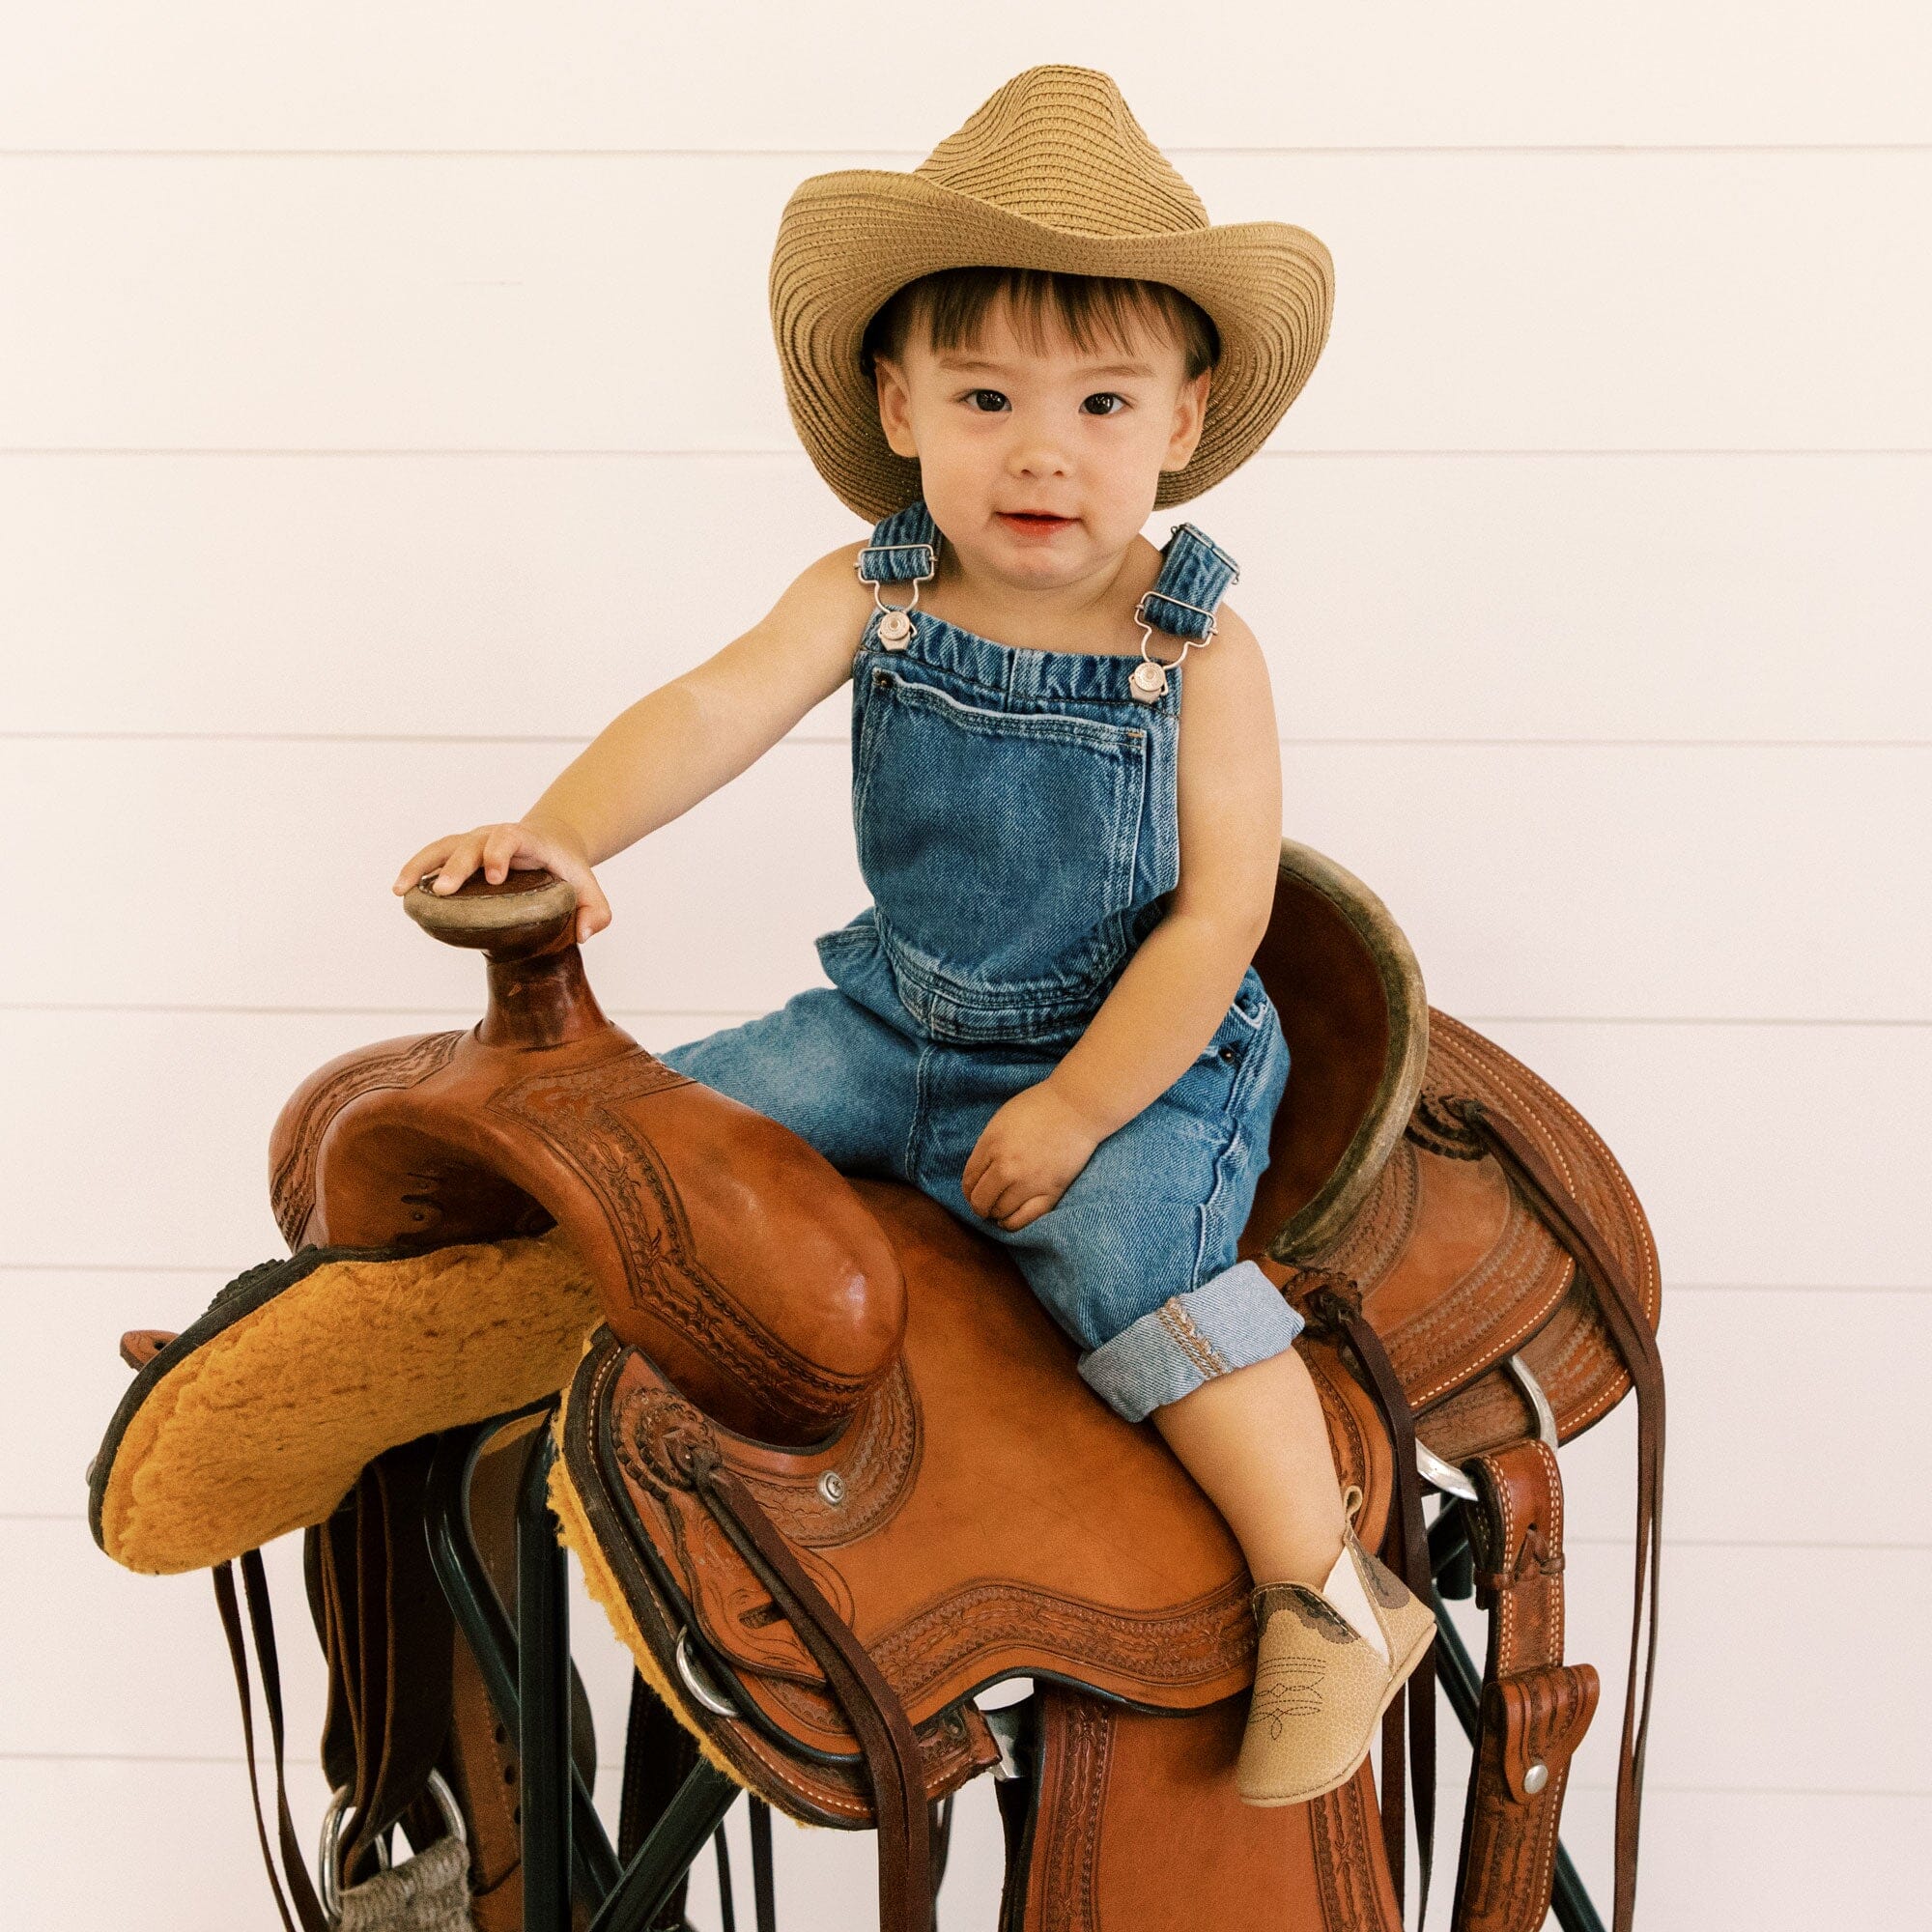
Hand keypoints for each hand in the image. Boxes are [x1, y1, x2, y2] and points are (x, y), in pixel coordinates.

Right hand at [390, 819, 612, 943]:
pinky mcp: (460, 852)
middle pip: (471, 844)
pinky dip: (416, 870)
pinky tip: (401, 891)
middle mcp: (495, 836)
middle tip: (443, 892)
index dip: (500, 853)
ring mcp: (474, 842)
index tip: (495, 876)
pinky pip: (434, 856)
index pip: (510, 838)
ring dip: (422, 866)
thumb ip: (596, 912)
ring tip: (400, 890)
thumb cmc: (569, 870)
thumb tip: (582, 935)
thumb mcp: (589, 888)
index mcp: (527, 840)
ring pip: (444, 847)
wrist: (552, 841)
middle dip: (457, 866)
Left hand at [961, 1082, 1104, 1231]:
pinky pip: (1024, 1219)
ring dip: (996, 1213)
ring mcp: (1028, 1182)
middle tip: (983, 1205)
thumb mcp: (1003, 1119)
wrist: (1078, 1107)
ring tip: (999, 1209)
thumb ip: (988, 1145)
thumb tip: (980, 1171)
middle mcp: (1006, 1167)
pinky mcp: (1050, 1192)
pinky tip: (1010, 1219)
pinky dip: (1012, 1223)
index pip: (969, 1179)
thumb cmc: (1041, 1107)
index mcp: (991, 1145)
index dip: (968, 1190)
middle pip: (980, 1200)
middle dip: (978, 1205)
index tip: (973, 1192)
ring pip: (999, 1212)